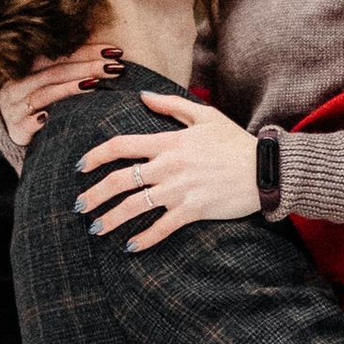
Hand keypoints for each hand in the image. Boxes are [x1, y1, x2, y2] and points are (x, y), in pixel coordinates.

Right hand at [0, 43, 122, 152]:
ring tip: (95, 84)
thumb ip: (70, 69)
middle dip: (86, 68)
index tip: (114, 52)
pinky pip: (26, 124)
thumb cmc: (39, 104)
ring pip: (43, 94)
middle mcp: (19, 84)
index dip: (87, 51)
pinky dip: (37, 121)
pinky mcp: (15, 129)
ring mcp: (15, 107)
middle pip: (54, 72)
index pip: (60, 55)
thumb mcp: (48, 83)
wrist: (10, 131)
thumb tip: (111, 55)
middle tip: (113, 67)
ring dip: (69, 88)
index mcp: (27, 68)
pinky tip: (48, 117)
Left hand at [75, 90, 261, 248]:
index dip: (95, 156)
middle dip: (94, 195)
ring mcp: (179, 190)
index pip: (121, 146)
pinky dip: (144, 239)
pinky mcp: (193, 210)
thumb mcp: (205, 116)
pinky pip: (162, 228)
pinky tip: (130, 247)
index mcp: (168, 142)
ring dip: (111, 220)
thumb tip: (143, 96)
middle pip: (119, 181)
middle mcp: (168, 167)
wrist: (265, 170)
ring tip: (96, 230)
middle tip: (79, 206)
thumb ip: (171, 105)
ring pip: (134, 207)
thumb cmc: (235, 142)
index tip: (80, 166)